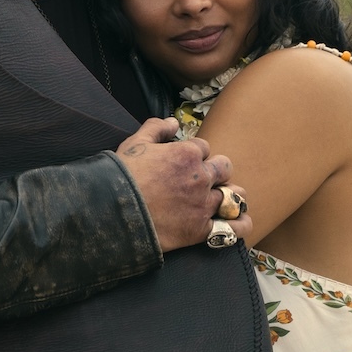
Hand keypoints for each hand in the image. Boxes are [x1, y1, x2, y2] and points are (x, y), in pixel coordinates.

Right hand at [118, 119, 230, 251]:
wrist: (111, 212)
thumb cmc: (120, 176)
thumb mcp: (134, 144)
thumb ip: (156, 128)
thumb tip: (174, 122)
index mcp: (187, 153)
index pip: (203, 148)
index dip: (194, 155)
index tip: (182, 165)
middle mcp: (201, 177)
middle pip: (224, 168)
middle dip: (216, 172)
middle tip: (203, 181)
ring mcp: (203, 204)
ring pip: (234, 196)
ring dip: (230, 196)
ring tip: (224, 201)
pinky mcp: (201, 229)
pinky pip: (233, 228)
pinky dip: (240, 225)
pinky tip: (240, 222)